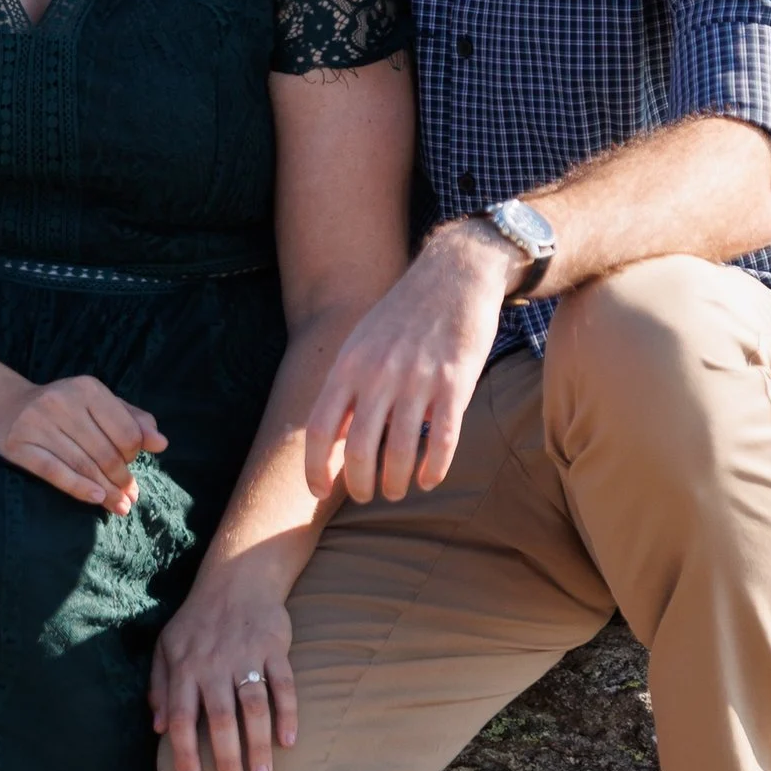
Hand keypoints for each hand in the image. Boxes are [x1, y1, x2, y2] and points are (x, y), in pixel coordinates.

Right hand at [0, 375, 165, 513]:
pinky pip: (54, 471)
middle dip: (122, 479)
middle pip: (105, 452)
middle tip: (130, 496)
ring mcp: (38, 423)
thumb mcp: (95, 404)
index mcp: (87, 388)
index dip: (134, 455)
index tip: (132, 467)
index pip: (125, 431)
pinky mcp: (18, 445)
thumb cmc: (59, 409)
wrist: (1, 407)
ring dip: (107, 491)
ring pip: (83, 465)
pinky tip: (96, 499)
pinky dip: (78, 487)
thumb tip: (162, 443)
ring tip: (120, 506)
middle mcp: (62, 402)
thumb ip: (131, 419)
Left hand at [151, 556, 296, 770]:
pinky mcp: (274, 648)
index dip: (184, 753)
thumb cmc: (197, 619)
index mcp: (185, 668)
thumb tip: (156, 727)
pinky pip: (283, 684)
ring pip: (253, 707)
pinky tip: (287, 741)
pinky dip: (287, 713)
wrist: (237, 577)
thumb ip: (159, 686)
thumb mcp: (166, 646)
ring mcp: (246, 656)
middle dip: (226, 760)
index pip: (182, 718)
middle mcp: (214, 665)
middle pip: (221, 720)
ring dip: (258, 745)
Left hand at [306, 220, 517, 504]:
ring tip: (395, 491)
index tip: (319, 492)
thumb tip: (332, 439)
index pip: (318, 429)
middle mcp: (379, 374)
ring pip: (399, 452)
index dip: (315, 468)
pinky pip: (442, 441)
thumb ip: (346, 388)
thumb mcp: (361, 342)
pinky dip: (433, 470)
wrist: (454, 275)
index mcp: (349, 365)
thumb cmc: (403, 314)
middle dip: (358, 485)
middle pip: (357, 450)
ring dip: (394, 483)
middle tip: (365, 495)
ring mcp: (418, 380)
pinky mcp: (455, 384)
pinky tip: (429, 480)